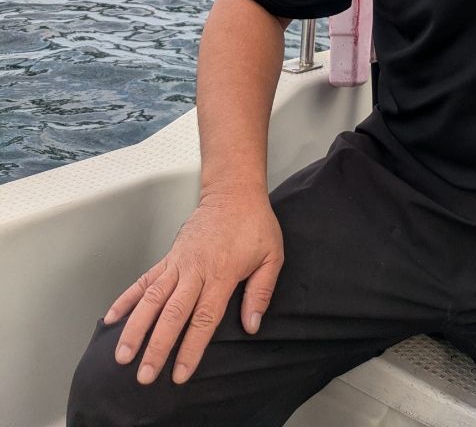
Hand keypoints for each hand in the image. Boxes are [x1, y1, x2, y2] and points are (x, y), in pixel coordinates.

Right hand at [104, 189, 283, 385]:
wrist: (234, 192)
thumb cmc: (254, 223)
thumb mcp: (272, 255)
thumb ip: (261, 291)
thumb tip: (251, 325)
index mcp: (222, 273)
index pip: (204, 318)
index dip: (191, 347)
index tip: (179, 373)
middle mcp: (196, 270)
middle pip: (172, 313)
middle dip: (157, 346)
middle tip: (144, 374)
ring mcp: (179, 262)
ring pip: (152, 298)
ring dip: (136, 327)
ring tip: (122, 355)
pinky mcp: (170, 257)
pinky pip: (145, 280)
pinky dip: (127, 299)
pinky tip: (112, 317)